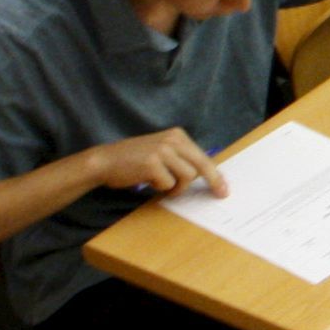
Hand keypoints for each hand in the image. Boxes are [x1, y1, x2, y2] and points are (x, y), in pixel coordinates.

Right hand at [94, 129, 227, 198]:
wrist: (105, 161)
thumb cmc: (134, 161)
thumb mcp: (162, 152)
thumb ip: (181, 159)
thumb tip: (205, 175)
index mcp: (178, 135)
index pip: (204, 157)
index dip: (215, 175)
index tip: (224, 188)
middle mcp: (173, 140)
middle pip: (203, 165)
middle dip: (213, 182)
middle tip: (221, 194)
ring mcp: (163, 150)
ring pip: (187, 177)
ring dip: (176, 187)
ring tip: (161, 184)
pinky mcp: (153, 163)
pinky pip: (168, 184)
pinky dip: (161, 188)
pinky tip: (148, 181)